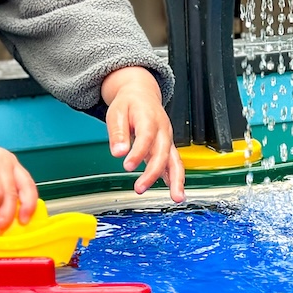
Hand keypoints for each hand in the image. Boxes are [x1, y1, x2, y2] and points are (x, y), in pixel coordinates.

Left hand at [101, 67, 185, 202]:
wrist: (142, 94)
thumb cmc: (129, 104)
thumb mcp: (116, 112)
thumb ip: (117, 133)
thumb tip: (117, 152)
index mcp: (149, 118)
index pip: (146, 137)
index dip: (138, 153)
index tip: (128, 166)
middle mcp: (163, 129)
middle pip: (162, 152)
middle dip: (153, 172)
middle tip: (139, 188)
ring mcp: (167, 139)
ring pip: (175, 160)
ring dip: (177, 179)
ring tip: (176, 197)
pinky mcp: (167, 146)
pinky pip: (175, 163)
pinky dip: (176, 177)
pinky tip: (174, 192)